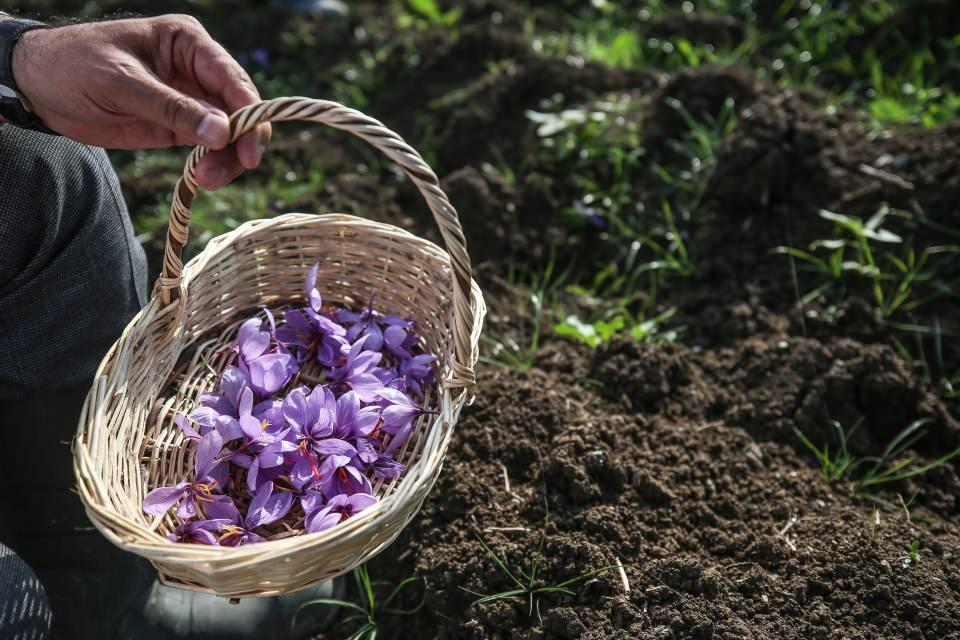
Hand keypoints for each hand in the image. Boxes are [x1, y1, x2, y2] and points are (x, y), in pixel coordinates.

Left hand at [11, 15, 270, 189]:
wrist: (38, 86)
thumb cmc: (74, 65)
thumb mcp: (121, 83)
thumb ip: (172, 107)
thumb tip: (222, 132)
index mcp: (188, 43)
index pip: (233, 79)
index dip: (250, 114)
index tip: (249, 150)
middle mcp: (197, 70)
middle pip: (241, 110)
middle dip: (239, 143)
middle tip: (220, 173)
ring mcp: (191, 99)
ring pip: (231, 133)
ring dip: (226, 159)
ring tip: (205, 180)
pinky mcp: (180, 126)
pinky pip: (210, 147)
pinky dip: (212, 164)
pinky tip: (200, 177)